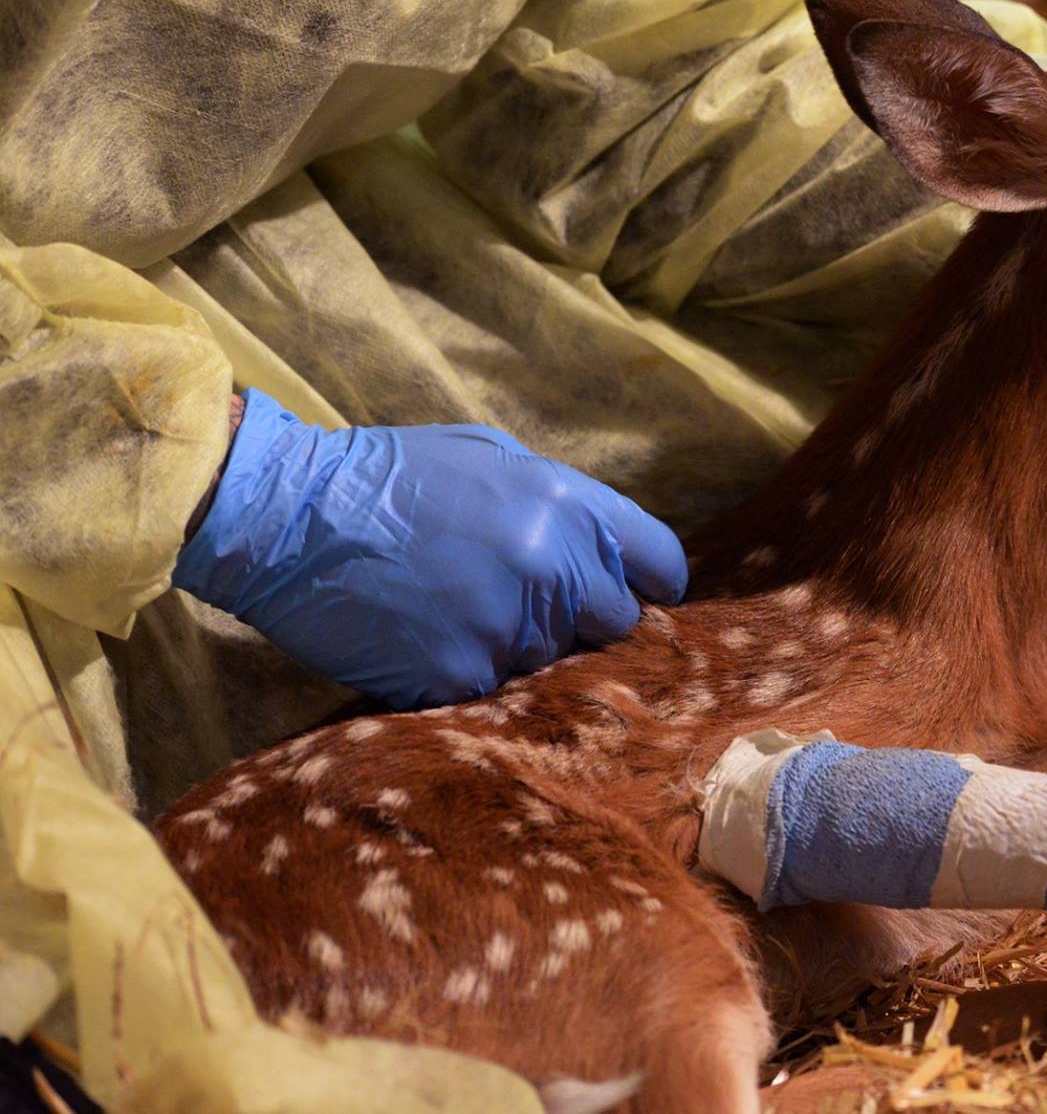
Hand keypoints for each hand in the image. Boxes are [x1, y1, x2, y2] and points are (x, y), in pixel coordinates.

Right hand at [173, 389, 687, 708]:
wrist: (286, 516)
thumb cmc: (388, 477)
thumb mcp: (490, 456)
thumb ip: (562, 502)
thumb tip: (609, 549)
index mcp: (565, 503)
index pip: (659, 562)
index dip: (652, 585)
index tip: (640, 598)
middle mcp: (549, 565)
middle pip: (616, 624)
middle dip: (586, 622)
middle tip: (533, 609)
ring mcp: (506, 624)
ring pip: (554, 663)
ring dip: (523, 650)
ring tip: (462, 615)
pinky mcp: (461, 674)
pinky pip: (495, 692)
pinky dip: (469, 676)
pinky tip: (429, 641)